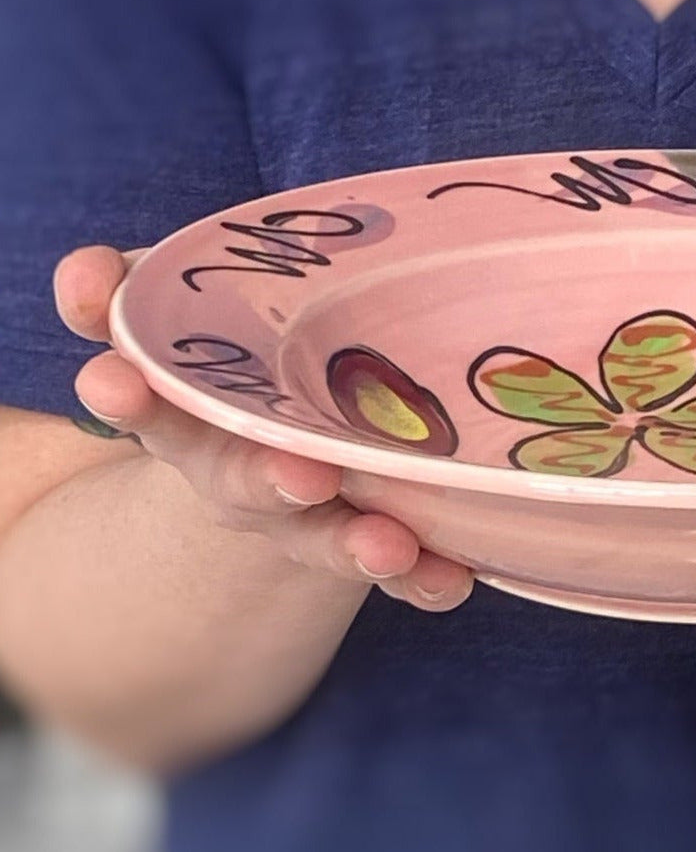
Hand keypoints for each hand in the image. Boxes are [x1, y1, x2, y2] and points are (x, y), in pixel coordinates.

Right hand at [53, 246, 474, 610]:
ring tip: (388, 547)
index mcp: (188, 411)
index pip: (145, 398)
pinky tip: (451, 579)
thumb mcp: (188, 315)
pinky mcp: (367, 539)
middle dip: (270, 479)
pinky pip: (398, 567)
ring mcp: (305, 514)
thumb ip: (140, 288)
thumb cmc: (236, 360)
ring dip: (352, 545)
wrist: (275, 457)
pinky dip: (422, 579)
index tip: (110, 382)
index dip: (126, 393)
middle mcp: (239, 470)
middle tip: (302, 476)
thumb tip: (88, 272)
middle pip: (243, 482)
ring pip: (321, 537)